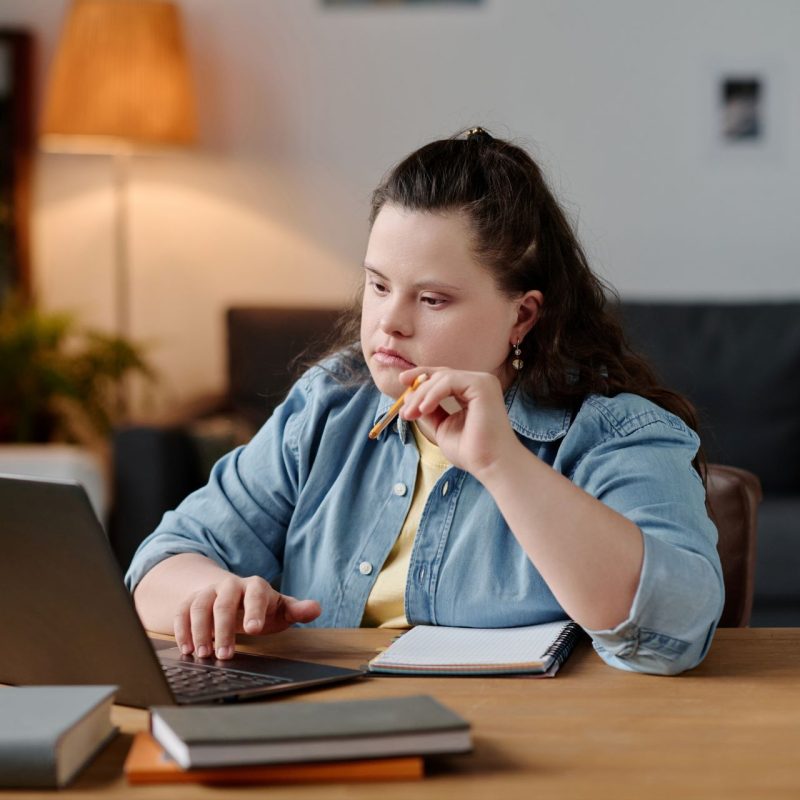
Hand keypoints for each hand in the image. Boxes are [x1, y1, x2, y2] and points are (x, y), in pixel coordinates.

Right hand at [174, 574, 320, 659]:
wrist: (232, 594)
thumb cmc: (261, 606)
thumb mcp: (281, 608)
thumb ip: (297, 610)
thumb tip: (315, 609)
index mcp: (255, 586)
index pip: (255, 594)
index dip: (254, 610)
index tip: (254, 630)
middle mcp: (230, 586)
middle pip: (223, 602)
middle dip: (223, 629)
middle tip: (225, 655)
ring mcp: (209, 592)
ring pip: (199, 605)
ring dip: (199, 630)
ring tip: (203, 655)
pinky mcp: (191, 601)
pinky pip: (182, 611)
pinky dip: (181, 629)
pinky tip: (186, 649)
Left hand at [397, 367, 521, 478]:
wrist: (490, 465)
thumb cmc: (471, 451)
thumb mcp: (442, 427)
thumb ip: (429, 411)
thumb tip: (409, 399)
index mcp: (472, 391)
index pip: (444, 377)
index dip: (422, 377)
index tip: (402, 383)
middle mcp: (480, 382)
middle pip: (441, 374)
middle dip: (417, 388)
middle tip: (404, 409)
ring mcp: (483, 381)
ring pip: (442, 377)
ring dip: (422, 395)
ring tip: (412, 414)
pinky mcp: (482, 385)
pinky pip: (449, 381)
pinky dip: (433, 394)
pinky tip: (424, 409)